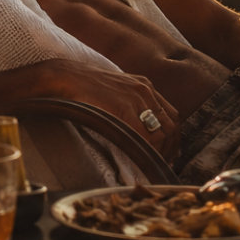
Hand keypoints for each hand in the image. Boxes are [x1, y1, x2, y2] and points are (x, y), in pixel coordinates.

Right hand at [43, 60, 180, 160]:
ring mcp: (136, 100)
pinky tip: (139, 156)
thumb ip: (130, 102)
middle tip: (164, 162)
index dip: (173, 135)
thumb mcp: (116, 88)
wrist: (66, 77)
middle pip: (170, 125)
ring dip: (158, 151)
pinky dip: (145, 149)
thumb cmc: (84, 85)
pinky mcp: (124, 109)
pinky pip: (142, 135)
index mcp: (144, 85)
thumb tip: (136, 124)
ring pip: (160, 133)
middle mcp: (145, 91)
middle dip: (170, 147)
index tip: (169, 149)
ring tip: (151, 162)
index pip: (171, 114)